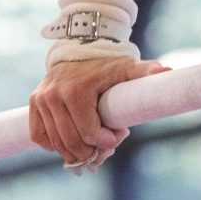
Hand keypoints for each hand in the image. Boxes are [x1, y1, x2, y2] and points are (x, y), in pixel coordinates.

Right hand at [30, 56, 165, 170]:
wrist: (80, 48)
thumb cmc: (107, 64)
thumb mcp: (127, 68)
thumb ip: (145, 72)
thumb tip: (166, 71)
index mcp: (77, 91)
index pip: (89, 134)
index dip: (107, 141)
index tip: (119, 134)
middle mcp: (54, 96)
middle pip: (72, 143)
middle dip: (92, 150)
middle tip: (106, 142)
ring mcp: (41, 100)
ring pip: (57, 144)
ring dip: (75, 151)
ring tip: (92, 141)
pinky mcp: (34, 104)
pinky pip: (40, 137)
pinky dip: (54, 145)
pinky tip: (70, 139)